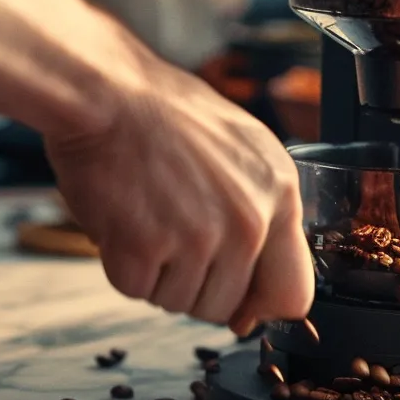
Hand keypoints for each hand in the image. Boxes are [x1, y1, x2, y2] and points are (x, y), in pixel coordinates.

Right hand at [46, 54, 314, 331]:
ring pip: (181, 303)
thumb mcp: (244, 149)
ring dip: (158, 275)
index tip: (242, 304)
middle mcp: (246, 222)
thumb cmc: (166, 114)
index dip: (261, 305)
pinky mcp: (143, 249)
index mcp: (279, 194)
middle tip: (172, 234)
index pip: (293, 293)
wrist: (106, 93)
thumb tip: (264, 294)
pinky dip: (123, 266)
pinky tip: (124, 222)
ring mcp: (196, 238)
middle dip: (197, 282)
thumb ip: (263, 213)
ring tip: (149, 219)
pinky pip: (137, 291)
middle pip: (226, 306)